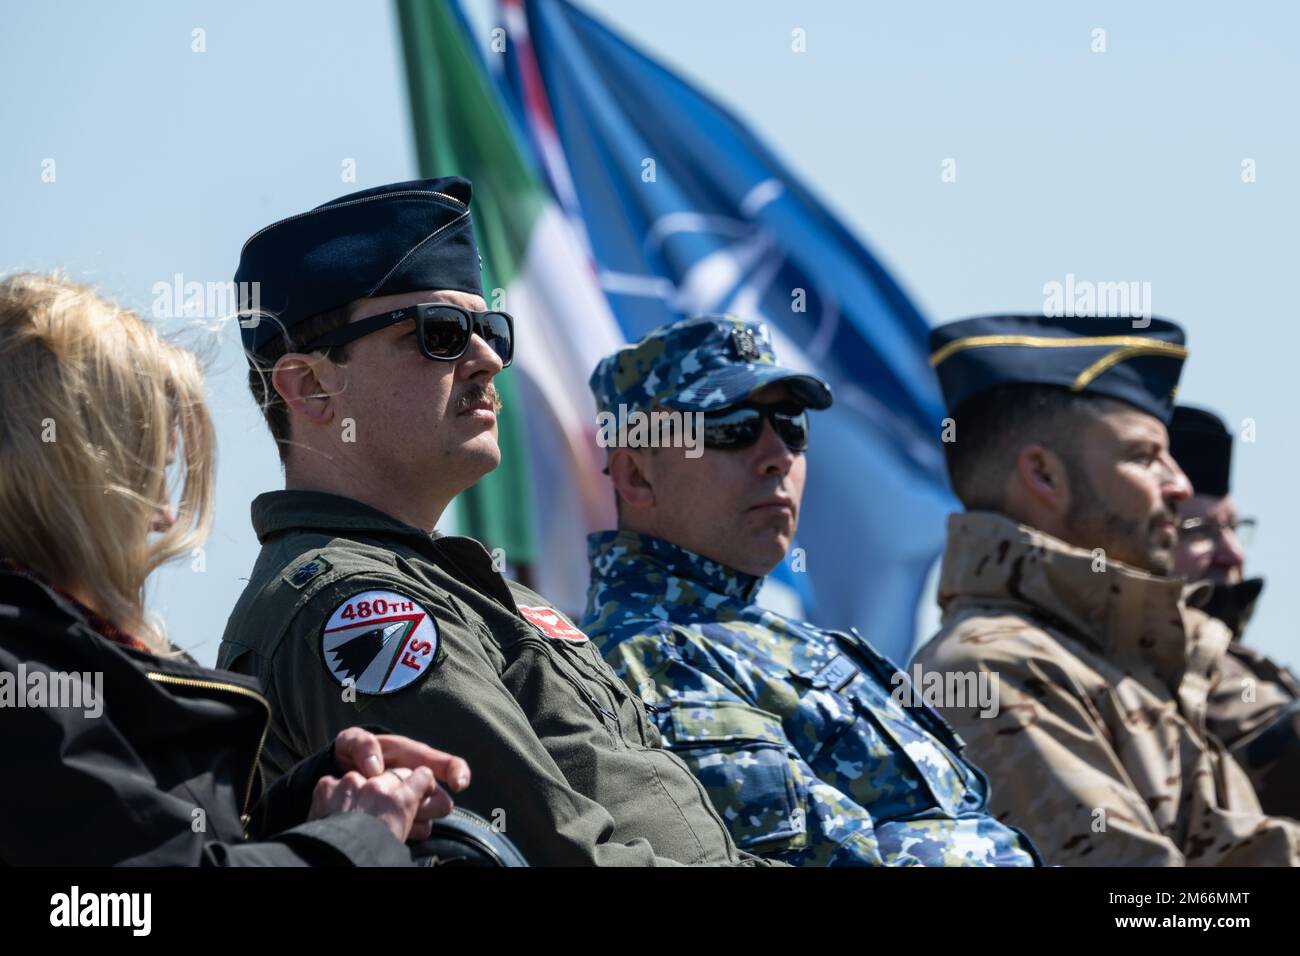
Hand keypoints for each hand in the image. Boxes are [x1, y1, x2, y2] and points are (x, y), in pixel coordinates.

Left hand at [329, 728, 472, 841]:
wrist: (344, 777)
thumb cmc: (354, 756)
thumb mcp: (352, 741)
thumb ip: (361, 745)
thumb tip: (374, 767)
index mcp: (415, 758)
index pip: (449, 765)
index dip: (459, 774)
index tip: (457, 784)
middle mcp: (421, 783)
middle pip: (441, 803)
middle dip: (421, 805)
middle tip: (391, 801)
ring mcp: (415, 805)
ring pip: (427, 822)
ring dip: (407, 820)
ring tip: (377, 811)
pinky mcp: (405, 822)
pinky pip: (411, 834)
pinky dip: (396, 831)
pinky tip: (374, 823)